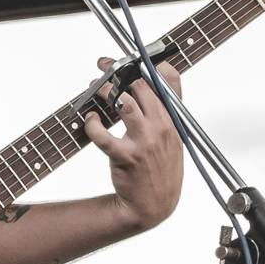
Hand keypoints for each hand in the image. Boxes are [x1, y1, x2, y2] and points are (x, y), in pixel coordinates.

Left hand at [83, 57, 183, 231]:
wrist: (154, 205)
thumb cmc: (161, 168)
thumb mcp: (175, 136)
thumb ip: (169, 106)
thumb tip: (165, 73)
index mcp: (174, 120)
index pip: (167, 81)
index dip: (145, 64)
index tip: (128, 58)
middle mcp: (161, 128)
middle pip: (141, 86)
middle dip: (118, 71)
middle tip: (104, 67)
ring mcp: (144, 143)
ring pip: (123, 104)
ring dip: (105, 91)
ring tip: (95, 87)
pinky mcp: (125, 157)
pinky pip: (103, 135)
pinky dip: (91, 123)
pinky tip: (89, 119)